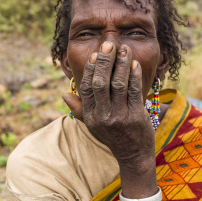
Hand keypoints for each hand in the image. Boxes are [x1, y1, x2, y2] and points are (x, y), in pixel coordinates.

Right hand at [63, 41, 154, 169]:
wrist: (133, 156)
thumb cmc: (113, 137)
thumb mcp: (93, 125)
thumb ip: (80, 109)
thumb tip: (64, 95)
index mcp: (91, 116)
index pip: (87, 88)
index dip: (89, 69)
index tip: (94, 54)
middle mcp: (103, 116)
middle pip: (101, 83)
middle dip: (104, 61)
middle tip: (108, 44)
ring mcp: (120, 116)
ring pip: (118, 84)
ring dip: (121, 64)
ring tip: (124, 49)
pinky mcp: (136, 116)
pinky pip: (134, 91)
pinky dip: (134, 75)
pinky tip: (134, 63)